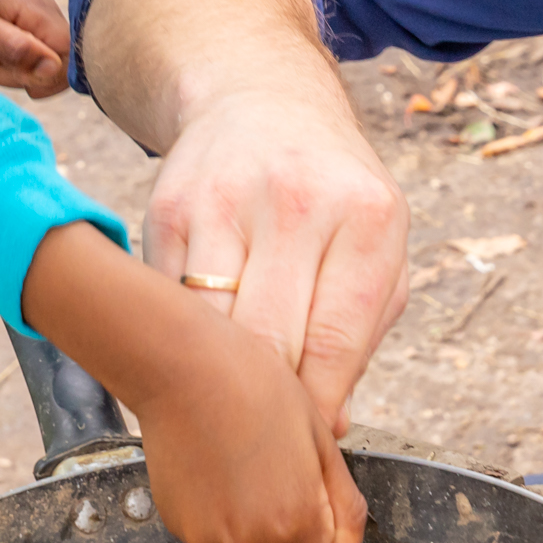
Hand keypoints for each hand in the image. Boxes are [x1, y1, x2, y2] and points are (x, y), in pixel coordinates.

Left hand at [0, 0, 70, 96]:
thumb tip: (53, 68)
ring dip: (11, 67)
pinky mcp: (23, 18)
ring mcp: (34, 13)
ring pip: (42, 59)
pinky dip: (6, 58)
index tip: (12, 75)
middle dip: (24, 74)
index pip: (71, 55)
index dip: (48, 77)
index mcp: (36, 8)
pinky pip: (29, 50)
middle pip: (58, 61)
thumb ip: (13, 46)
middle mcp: (43, 8)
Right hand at [23, 224, 366, 542]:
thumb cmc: (255, 389)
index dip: (312, 534)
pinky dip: (215, 513)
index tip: (301, 498)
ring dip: (246, 524)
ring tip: (240, 463)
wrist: (185, 369)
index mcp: (296, 523)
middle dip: (281, 536)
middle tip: (271, 474)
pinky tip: (214, 468)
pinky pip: (210, 535)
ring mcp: (210, 538)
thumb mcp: (320, 442)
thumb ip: (344, 512)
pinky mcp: (178, 527)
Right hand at [142, 90, 408, 437]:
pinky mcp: (168, 205)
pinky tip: (187, 354)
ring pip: (208, 327)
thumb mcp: (377, 245)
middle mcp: (296, 203)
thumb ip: (360, 333)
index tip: (304, 446)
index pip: (334, 342)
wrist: (262, 96)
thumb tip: (329, 426)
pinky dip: (175, 339)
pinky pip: (166, 301)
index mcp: (366, 219)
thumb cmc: (332, 191)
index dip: (314, 410)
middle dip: (262, 403)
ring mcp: (225, 201)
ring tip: (220, 403)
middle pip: (265, 343)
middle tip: (259, 434)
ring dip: (211, 376)